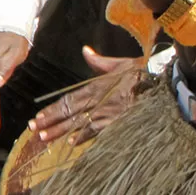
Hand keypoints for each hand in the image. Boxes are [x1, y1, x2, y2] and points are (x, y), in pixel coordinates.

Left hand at [29, 49, 147, 145]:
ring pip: (78, 123)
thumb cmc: (141, 71)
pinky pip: (99, 130)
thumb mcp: (118, 64)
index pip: (67, 100)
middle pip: (68, 113)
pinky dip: (85, 137)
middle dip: (50, 121)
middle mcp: (97, 100)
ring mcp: (107, 112)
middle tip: (33, 129)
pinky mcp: (119, 120)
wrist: (162, 80)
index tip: (38, 116)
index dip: (52, 109)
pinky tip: (72, 143)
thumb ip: (98, 61)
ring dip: (60, 131)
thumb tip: (85, 51)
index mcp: (95, 87)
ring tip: (44, 139)